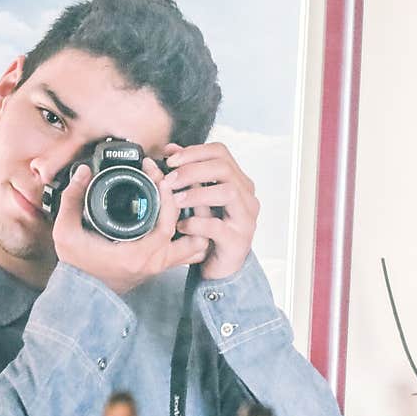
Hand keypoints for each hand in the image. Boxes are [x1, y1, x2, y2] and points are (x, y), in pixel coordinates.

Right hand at [52, 159, 209, 294]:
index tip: (160, 178)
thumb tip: (83, 171)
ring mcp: (160, 266)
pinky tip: (182, 216)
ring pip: (195, 245)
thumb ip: (72, 199)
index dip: (168, 199)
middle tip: (178, 185)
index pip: (166, 226)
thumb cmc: (76, 267)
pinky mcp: (161, 266)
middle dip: (188, 205)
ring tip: (185, 199)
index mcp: (135, 256)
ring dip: (196, 222)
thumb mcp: (66, 232)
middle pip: (191, 233)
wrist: (82, 294)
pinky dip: (191, 233)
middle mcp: (154, 263)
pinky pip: (188, 251)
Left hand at [162, 142, 259, 279]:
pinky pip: (218, 226)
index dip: (194, 152)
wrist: (221, 266)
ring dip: (197, 194)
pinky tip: (182, 226)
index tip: (170, 159)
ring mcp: (246, 219)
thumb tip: (170, 148)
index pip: (221, 153)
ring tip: (176, 201)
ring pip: (228, 192)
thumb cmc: (210, 230)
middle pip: (224, 168)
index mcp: (239, 182)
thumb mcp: (198, 198)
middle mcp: (247, 197)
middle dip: (192, 170)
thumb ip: (188, 173)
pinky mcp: (238, 241)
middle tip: (169, 179)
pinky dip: (196, 224)